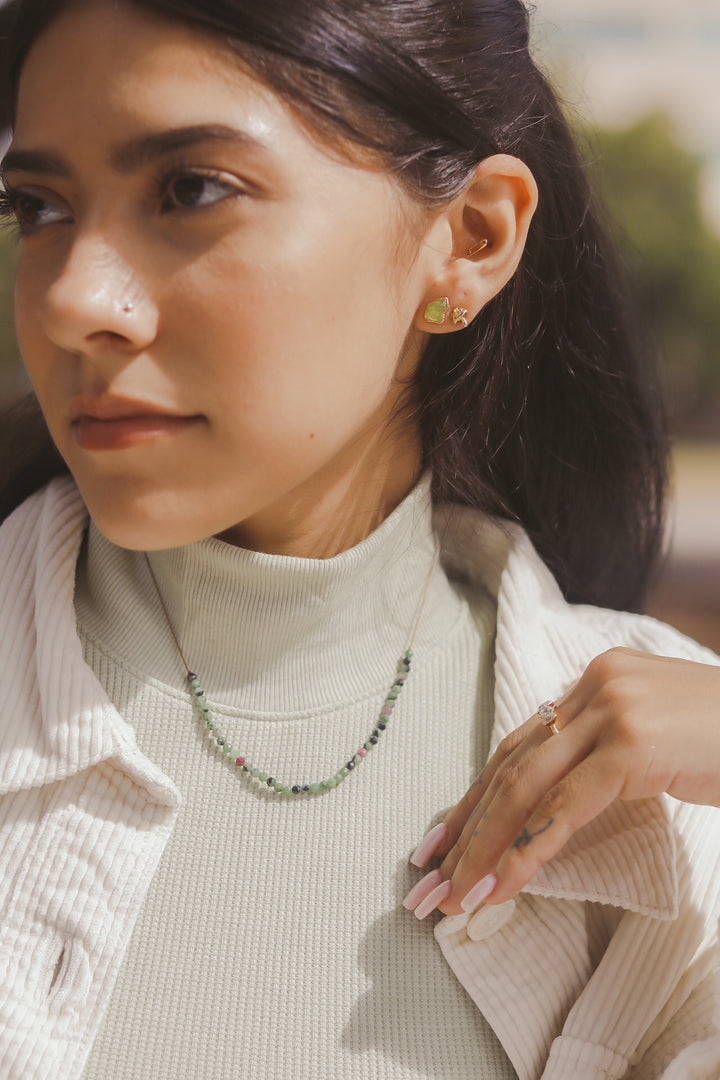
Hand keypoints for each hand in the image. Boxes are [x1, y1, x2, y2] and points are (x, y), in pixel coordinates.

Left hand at [402, 647, 719, 918]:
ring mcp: (613, 710)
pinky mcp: (634, 744)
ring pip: (525, 785)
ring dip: (485, 844)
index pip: (519, 744)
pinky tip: (502, 884)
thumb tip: (555, 806)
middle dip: (465, 825)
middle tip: (428, 876)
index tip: (441, 839)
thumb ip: (606, 756)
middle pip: (510, 763)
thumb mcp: (657, 741)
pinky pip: (566, 807)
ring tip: (454, 893)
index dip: (475, 795)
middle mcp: (594, 686)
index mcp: (596, 681)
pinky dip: (528, 850)